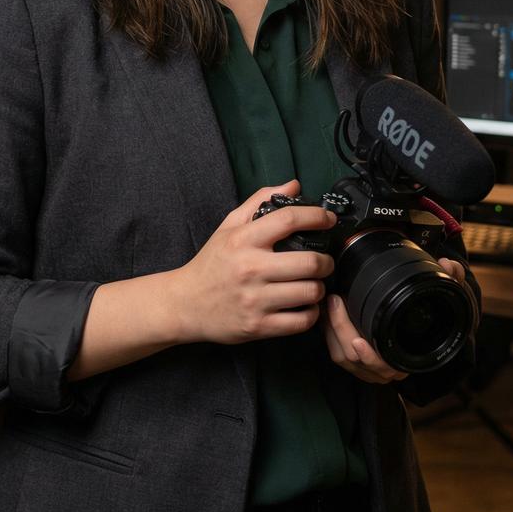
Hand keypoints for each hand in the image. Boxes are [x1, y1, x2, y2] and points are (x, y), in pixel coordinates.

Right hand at [170, 180, 336, 345]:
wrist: (185, 303)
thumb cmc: (211, 263)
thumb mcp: (229, 226)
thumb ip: (260, 201)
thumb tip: (293, 185)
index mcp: (243, 240)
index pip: (288, 220)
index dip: (316, 216)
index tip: (328, 219)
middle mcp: (250, 268)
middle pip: (309, 262)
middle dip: (326, 261)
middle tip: (324, 261)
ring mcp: (255, 300)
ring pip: (309, 292)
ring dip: (319, 287)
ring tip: (312, 283)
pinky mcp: (258, 326)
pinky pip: (301, 321)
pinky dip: (310, 313)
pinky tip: (304, 305)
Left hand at [322, 257, 465, 384]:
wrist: (428, 332)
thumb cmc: (434, 318)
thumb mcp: (447, 300)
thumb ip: (453, 280)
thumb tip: (448, 264)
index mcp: (408, 358)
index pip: (385, 366)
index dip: (370, 357)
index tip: (358, 340)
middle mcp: (388, 368)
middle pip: (356, 360)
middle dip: (341, 331)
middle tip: (335, 301)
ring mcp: (370, 367)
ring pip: (343, 357)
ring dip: (331, 331)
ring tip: (328, 304)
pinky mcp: (356, 361)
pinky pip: (337, 353)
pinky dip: (328, 334)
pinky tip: (325, 313)